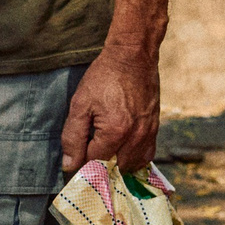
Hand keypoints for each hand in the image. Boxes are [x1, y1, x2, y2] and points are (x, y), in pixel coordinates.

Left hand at [61, 44, 159, 174]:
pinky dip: (133, 159)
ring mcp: (148, 133)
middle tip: (89, 152)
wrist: (133, 56)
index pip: (95, 163)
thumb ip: (73, 137)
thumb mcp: (80, 104)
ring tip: (105, 151)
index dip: (82, 161)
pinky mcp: (155, 128)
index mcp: (115, 131)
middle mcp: (135, 136)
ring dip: (117, 164)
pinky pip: (146, 156)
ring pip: (132, 166)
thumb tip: (69, 165)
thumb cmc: (104, 77)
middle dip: (100, 165)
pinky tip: (122, 150)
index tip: (76, 155)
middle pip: (114, 168)